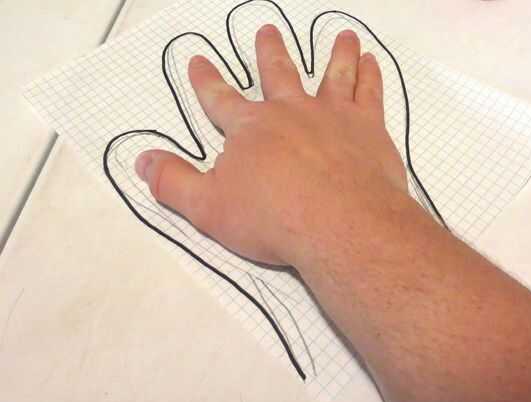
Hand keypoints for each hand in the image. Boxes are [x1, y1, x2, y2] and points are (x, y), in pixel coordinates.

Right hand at [135, 24, 407, 269]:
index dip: (206, 80)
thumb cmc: (273, 219)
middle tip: (268, 31)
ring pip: (333, 74)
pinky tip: (372, 61)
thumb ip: (174, 182)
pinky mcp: (367, 128)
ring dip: (336, 54)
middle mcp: (290, 111)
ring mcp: (332, 115)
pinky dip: (370, 74)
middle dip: (269, 52)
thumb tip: (143, 161)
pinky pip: (369, 91)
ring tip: (343, 37)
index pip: (220, 98)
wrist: (340, 225)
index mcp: (251, 128)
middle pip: (277, 73)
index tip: (199, 61)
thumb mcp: (208, 208)